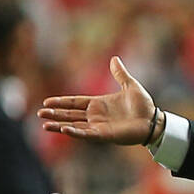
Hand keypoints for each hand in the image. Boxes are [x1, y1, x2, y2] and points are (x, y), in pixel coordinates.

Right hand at [38, 57, 158, 144]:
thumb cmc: (143, 105)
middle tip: (40, 113)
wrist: (153, 120)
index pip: (75, 103)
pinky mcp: (104, 135)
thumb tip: (114, 59)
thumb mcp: (130, 85)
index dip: (61, 102)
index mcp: (99, 104)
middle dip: (55, 114)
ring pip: (74, 125)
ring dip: (60, 125)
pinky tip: (64, 130)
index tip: (47, 101)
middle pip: (70, 115)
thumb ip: (120, 74)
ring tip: (45, 124)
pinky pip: (87, 134)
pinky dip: (75, 132)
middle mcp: (96, 116)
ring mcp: (99, 126)